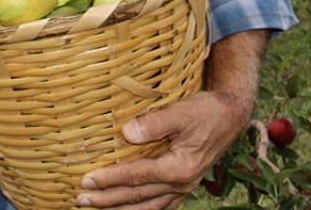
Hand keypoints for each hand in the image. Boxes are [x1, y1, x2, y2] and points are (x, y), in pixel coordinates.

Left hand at [76, 90, 250, 208]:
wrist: (230, 116)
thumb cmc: (206, 111)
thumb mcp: (182, 111)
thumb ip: (155, 123)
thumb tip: (126, 133)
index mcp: (180, 167)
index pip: (137, 177)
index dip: (110, 179)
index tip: (86, 179)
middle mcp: (182, 183)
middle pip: (138, 196)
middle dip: (107, 199)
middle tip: (80, 198)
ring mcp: (184, 187)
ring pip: (147, 206)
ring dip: (119, 209)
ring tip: (95, 208)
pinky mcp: (183, 185)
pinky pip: (159, 205)